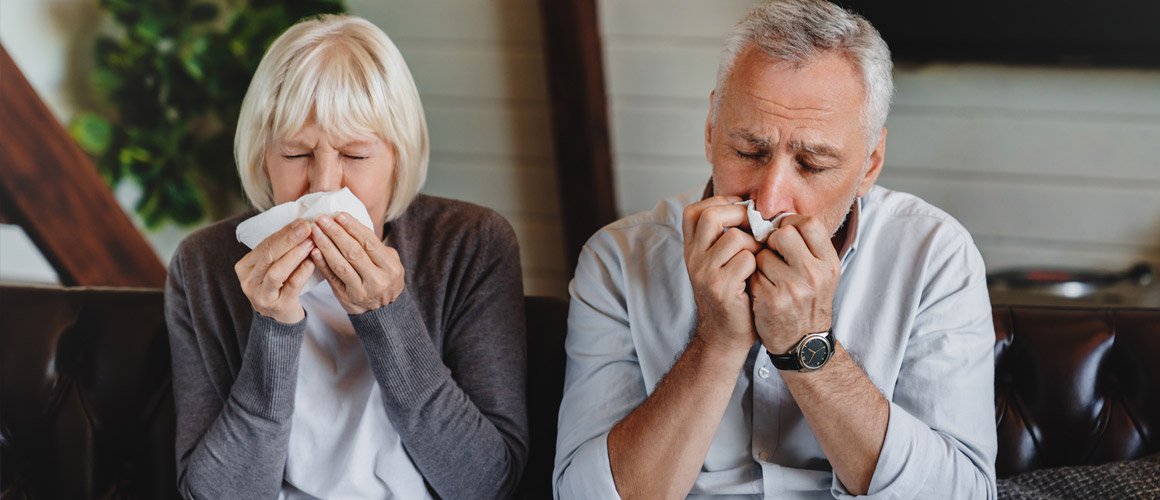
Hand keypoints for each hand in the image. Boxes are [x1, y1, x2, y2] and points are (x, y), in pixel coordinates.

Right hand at [235, 219, 315, 322]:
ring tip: (311, 242)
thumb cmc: (279, 286)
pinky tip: (312, 262)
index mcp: (245, 267)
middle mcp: (249, 281)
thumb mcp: (274, 266)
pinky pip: (291, 286)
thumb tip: (302, 224)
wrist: (279, 319)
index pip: (264, 245)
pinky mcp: (278, 306)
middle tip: (307, 227)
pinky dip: (302, 272)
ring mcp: (261, 295)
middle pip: (268, 255)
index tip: (301, 221)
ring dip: (295, 255)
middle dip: (289, 239)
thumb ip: (282, 249)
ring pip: (277, 271)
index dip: (284, 232)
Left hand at [309, 212, 404, 313]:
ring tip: (315, 230)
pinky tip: (314, 251)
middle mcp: (377, 280)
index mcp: (390, 267)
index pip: (369, 243)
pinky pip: (332, 278)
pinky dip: (322, 263)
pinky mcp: (346, 297)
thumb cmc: (385, 278)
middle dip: (336, 233)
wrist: (383, 310)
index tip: (339, 215)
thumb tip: (350, 223)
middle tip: (322, 219)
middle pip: (353, 252)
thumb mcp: (390, 261)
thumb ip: (374, 245)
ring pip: (340, 265)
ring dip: (326, 245)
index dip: (353, 227)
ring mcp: (360, 290)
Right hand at [682, 195, 761, 353]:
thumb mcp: (719, 264)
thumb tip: (753, 208)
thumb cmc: (732, 296)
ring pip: (734, 237)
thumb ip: (725, 238)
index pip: (695, 210)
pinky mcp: (720, 287)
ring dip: (754, 245)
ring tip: (759, 259)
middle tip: (756, 228)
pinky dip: (758, 264)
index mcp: (692, 249)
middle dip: (740, 215)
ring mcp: (704, 272)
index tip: (742, 210)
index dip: (721, 203)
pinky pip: (746, 259)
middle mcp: (693, 258)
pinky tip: (758, 276)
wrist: (725, 336)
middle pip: (711, 215)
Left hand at [749, 215, 839, 353]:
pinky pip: (753, 273)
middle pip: (782, 234)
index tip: (784, 233)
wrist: (803, 343)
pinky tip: (762, 290)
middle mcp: (814, 274)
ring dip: (760, 261)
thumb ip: (808, 246)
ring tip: (769, 276)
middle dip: (772, 241)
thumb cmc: (809, 302)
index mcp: (828, 263)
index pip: (809, 223)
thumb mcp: (822, 273)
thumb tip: (782, 217)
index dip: (791, 223)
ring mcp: (792, 287)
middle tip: (773, 254)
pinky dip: (753, 278)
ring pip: (763, 254)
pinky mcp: (772, 299)